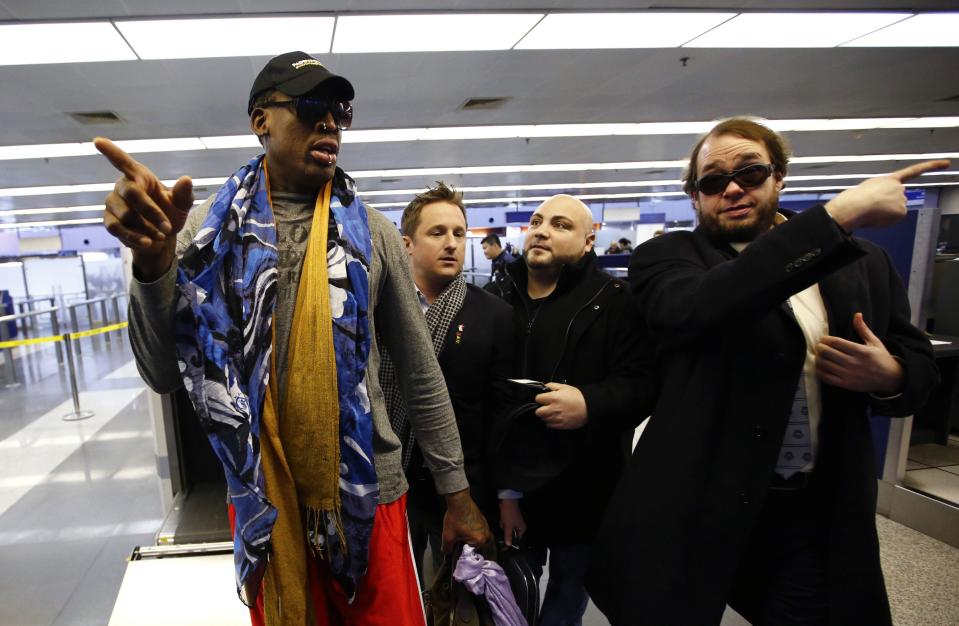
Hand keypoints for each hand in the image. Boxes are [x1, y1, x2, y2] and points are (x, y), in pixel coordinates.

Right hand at [94, 137, 194, 280]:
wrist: (161, 238)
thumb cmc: (171, 213)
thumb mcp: (182, 204)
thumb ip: (184, 193)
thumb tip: (186, 179)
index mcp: (139, 176)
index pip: (123, 161)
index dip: (111, 151)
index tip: (97, 141)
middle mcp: (122, 186)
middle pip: (132, 193)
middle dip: (151, 211)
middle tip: (168, 228)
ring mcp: (113, 203)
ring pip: (125, 214)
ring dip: (146, 227)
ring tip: (162, 236)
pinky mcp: (109, 220)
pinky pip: (117, 228)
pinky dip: (134, 237)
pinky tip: (148, 242)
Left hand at [442, 488, 491, 553]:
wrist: (459, 501)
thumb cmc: (455, 518)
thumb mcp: (448, 536)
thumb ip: (447, 548)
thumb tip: (447, 553)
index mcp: (480, 540)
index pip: (477, 553)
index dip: (469, 554)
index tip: (463, 553)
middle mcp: (486, 533)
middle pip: (481, 546)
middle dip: (473, 547)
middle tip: (464, 547)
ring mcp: (486, 526)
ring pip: (481, 538)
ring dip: (474, 539)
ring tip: (465, 538)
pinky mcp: (483, 519)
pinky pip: (481, 530)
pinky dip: (475, 532)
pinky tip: (467, 530)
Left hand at [499, 498, 526, 546]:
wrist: (507, 501)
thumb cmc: (509, 515)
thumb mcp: (508, 526)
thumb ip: (508, 536)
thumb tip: (508, 545)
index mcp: (522, 529)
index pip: (517, 540)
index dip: (511, 542)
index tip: (504, 544)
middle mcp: (520, 527)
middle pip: (512, 535)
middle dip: (506, 532)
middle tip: (504, 528)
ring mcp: (516, 523)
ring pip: (508, 529)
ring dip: (504, 527)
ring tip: (503, 522)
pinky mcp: (511, 519)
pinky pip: (506, 525)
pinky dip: (503, 523)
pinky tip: (502, 519)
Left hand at [534, 382, 587, 428]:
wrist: (589, 407)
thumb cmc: (578, 397)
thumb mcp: (565, 387)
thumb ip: (552, 386)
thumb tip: (544, 387)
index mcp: (554, 398)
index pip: (537, 399)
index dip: (540, 398)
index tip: (543, 398)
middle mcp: (554, 409)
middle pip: (538, 412)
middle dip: (540, 408)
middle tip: (545, 406)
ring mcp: (557, 418)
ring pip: (543, 419)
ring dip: (545, 416)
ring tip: (552, 412)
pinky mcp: (561, 425)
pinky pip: (549, 425)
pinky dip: (550, 422)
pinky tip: (555, 417)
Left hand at [816, 313, 903, 393]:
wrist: (890, 379)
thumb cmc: (881, 358)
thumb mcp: (875, 342)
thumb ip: (863, 329)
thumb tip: (857, 314)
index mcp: (861, 351)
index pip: (837, 343)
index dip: (826, 339)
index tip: (823, 339)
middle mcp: (854, 363)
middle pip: (828, 353)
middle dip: (820, 348)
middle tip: (818, 346)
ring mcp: (850, 375)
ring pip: (826, 365)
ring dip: (818, 359)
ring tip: (818, 355)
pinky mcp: (847, 384)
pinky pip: (828, 378)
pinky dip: (820, 372)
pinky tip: (820, 367)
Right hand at [824, 159, 948, 230]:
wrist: (855, 205)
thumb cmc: (855, 197)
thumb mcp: (868, 187)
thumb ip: (881, 190)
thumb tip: (885, 203)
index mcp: (889, 179)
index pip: (914, 171)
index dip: (932, 166)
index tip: (947, 163)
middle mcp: (900, 188)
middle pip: (898, 199)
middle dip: (888, 204)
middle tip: (872, 205)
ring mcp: (902, 199)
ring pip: (896, 209)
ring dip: (886, 212)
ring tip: (872, 210)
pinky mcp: (901, 211)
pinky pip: (895, 218)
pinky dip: (887, 220)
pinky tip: (877, 217)